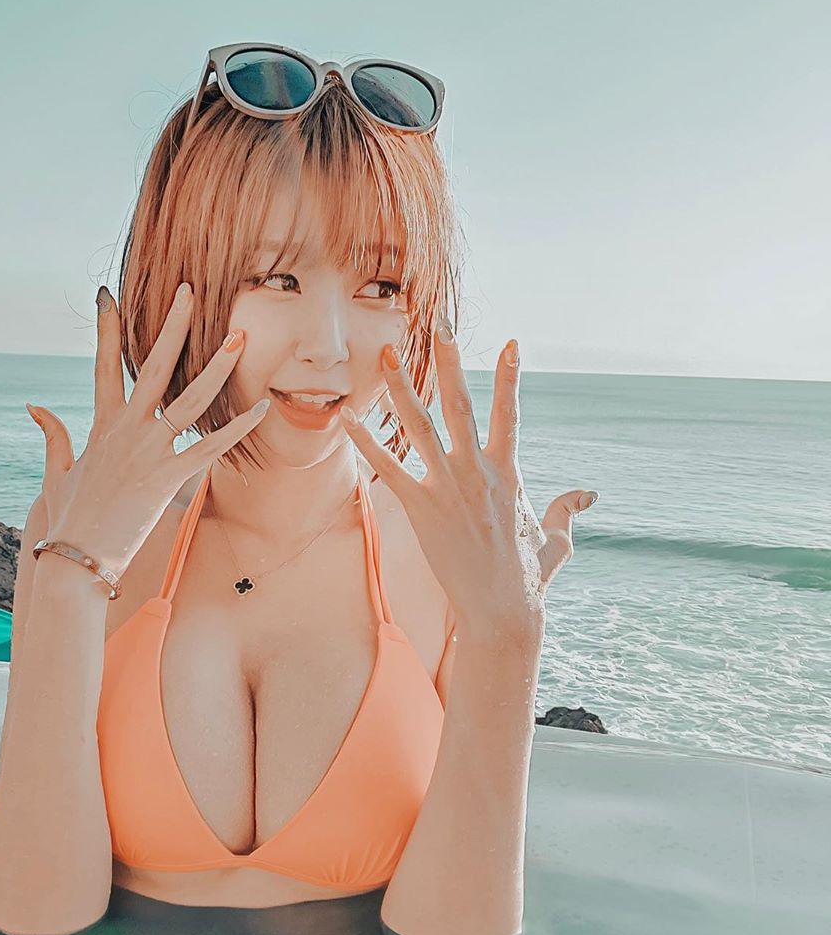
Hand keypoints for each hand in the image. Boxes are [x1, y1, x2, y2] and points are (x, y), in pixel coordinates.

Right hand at [23, 282, 269, 574]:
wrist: (74, 555)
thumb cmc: (68, 517)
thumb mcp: (56, 471)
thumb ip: (53, 435)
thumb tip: (35, 405)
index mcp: (101, 424)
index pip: (104, 365)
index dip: (107, 328)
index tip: (108, 294)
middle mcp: (127, 429)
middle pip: (154, 366)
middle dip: (173, 326)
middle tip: (189, 291)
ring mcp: (149, 451)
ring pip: (189, 399)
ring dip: (217, 367)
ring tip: (238, 336)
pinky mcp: (168, 478)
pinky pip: (210, 447)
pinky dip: (238, 428)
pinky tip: (261, 408)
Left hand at [341, 331, 597, 648]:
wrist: (502, 610)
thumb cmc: (528, 577)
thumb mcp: (556, 539)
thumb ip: (566, 510)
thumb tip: (587, 494)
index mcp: (510, 473)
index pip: (512, 414)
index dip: (511, 377)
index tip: (511, 343)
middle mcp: (478, 471)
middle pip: (461, 404)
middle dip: (450, 361)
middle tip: (440, 324)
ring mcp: (448, 488)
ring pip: (419, 426)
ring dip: (401, 388)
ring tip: (387, 354)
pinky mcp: (421, 508)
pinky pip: (388, 467)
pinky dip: (366, 442)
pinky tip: (348, 418)